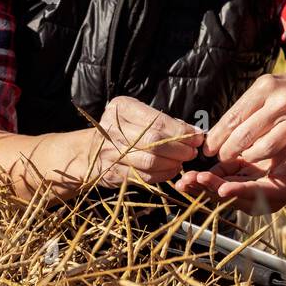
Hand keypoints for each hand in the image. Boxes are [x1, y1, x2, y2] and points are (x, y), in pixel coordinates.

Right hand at [83, 96, 204, 186]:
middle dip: (179, 148)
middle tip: (192, 152)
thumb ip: (166, 122)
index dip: (181, 131)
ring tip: (183, 161)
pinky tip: (172, 170)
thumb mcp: (138, 116)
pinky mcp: (111, 173)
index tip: (197, 137)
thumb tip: (196, 133)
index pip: (158, 121)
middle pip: (154, 141)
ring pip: (150, 161)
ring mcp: (110, 152)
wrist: (88, 151)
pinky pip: (144, 176)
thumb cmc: (123, 130)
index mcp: (121, 108)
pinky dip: (163, 175)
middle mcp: (112, 128)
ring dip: (173, 163)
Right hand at [173, 145, 285, 215]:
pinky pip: (253, 193)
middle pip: (217, 194)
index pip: (214, 185)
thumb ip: (235, 151)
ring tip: (194, 181)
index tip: (180, 177)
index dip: (196, 183)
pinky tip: (222, 188)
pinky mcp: (277, 193)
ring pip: (231, 196)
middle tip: (181, 182)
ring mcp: (263, 198)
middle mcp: (252, 196)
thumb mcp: (256, 149)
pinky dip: (236, 192)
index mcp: (244, 184)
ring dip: (212, 189)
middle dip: (198, 189)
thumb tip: (209, 145)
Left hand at [202, 66, 285, 168]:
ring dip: (251, 158)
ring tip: (245, 159)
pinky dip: (281, 159)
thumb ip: (246, 108)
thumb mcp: (267, 88)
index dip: (218, 138)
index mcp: (266, 87)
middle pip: (246, 135)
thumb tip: (217, 132)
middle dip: (229, 151)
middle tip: (222, 159)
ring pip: (266, 148)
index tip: (208, 150)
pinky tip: (275, 161)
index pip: (233, 118)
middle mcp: (282, 101)